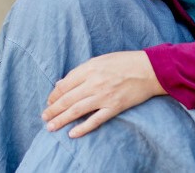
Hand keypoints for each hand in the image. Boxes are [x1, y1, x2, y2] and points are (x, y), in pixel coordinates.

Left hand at [41, 50, 164, 137]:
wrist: (149, 69)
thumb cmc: (124, 62)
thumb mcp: (100, 60)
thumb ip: (80, 71)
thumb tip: (61, 82)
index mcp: (89, 69)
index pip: (64, 85)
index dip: (54, 95)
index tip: (49, 102)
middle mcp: (94, 83)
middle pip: (67, 99)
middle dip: (53, 110)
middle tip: (44, 117)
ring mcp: (104, 96)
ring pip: (76, 111)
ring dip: (61, 120)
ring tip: (51, 127)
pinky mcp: (114, 107)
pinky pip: (95, 120)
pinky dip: (82, 128)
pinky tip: (72, 134)